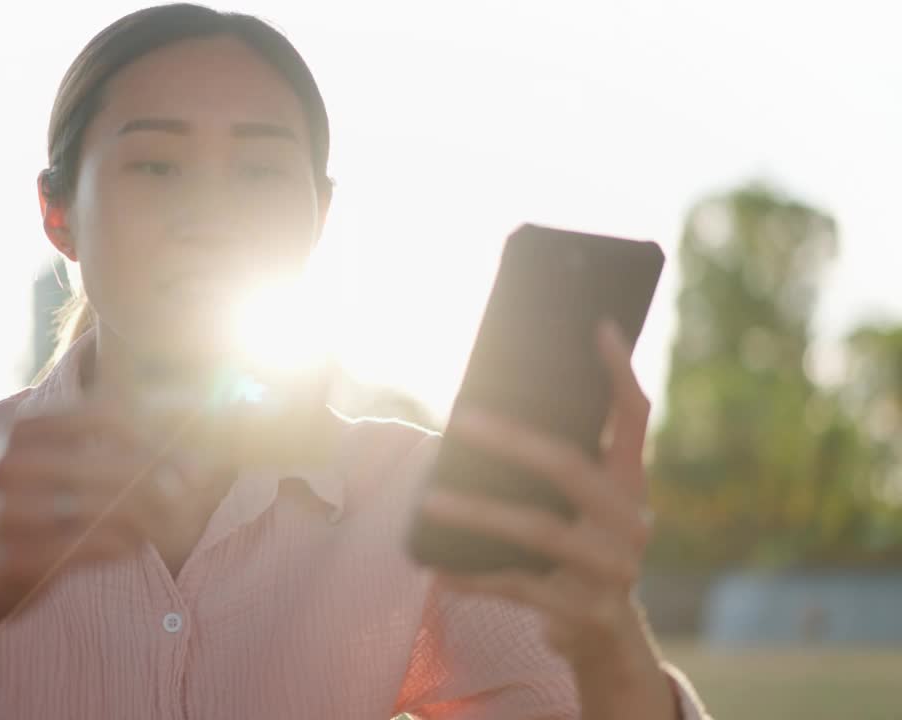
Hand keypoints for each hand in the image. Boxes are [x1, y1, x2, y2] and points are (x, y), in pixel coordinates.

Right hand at [0, 400, 175, 635]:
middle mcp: (12, 464)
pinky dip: (127, 544)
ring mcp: (12, 512)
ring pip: (111, 504)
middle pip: (114, 460)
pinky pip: (97, 545)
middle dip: (162, 475)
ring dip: (151, 513)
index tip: (183, 447)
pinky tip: (136, 546)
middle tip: (192, 487)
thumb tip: (174, 439)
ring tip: (167, 520)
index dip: (153, 428)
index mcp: (20, 431)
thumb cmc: (14, 517)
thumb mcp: (36, 465)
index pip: (105, 413)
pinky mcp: (19, 557)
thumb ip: (90, 447)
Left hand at [418, 320, 676, 717]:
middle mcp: (631, 521)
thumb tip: (480, 413)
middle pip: (570, 468)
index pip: (634, 416)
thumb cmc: (577, 549)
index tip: (596, 326)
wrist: (606, 637)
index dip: (619, 372)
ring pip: (539, 530)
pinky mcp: (584, 610)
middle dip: (514, 440)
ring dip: (478, 513)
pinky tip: (437, 568)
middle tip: (460, 417)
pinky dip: (474, 577)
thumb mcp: (581, 507)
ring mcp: (612, 568)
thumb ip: (558, 463)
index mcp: (631, 483)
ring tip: (429, 499)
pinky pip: (518, 587)